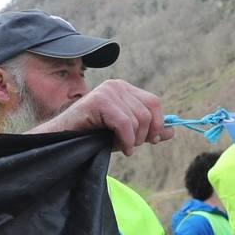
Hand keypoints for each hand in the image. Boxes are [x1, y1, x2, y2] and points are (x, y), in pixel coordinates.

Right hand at [30, 79, 173, 154]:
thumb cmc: (92, 136)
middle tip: (132, 146)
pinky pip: (125, 123)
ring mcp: (108, 91)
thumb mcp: (125, 134)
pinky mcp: (100, 100)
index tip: (151, 140)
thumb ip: (147, 130)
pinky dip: (126, 140)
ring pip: (137, 119)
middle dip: (144, 134)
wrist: (62, 139)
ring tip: (122, 147)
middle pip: (148, 111)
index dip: (157, 123)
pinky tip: (121, 149)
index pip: (154, 102)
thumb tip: (172, 132)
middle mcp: (117, 85)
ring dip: (133, 140)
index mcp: (124, 89)